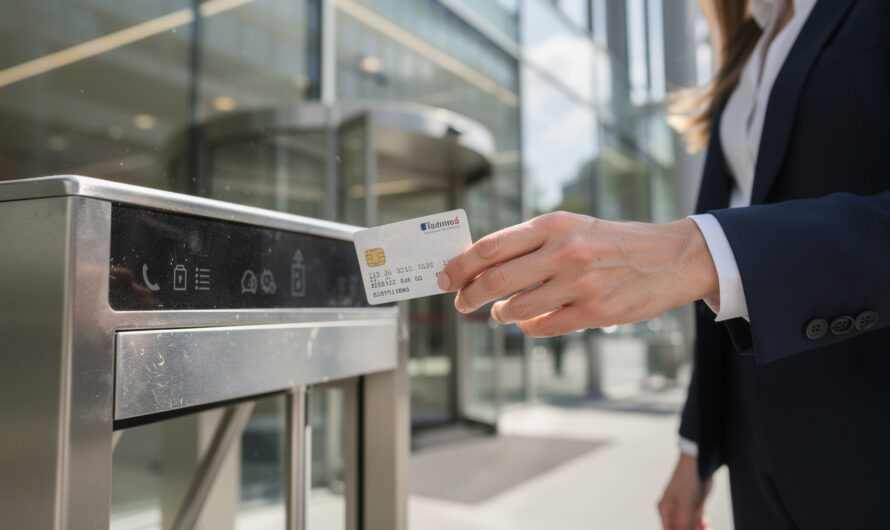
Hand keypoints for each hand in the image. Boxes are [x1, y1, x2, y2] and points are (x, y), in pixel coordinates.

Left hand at [436, 211, 717, 336]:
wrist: (671, 257)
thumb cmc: (613, 241)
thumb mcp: (572, 227)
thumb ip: (530, 243)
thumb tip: (482, 264)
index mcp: (553, 225)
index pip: (491, 246)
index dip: (461, 265)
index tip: (445, 277)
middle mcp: (564, 251)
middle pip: (495, 279)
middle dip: (469, 295)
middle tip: (461, 303)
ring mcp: (580, 283)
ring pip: (517, 308)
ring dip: (501, 314)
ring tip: (501, 312)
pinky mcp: (595, 312)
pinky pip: (543, 327)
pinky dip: (528, 327)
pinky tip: (529, 321)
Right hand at [658, 453, 711, 529]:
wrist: (700, 463)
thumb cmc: (687, 478)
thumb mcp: (687, 506)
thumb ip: (686, 525)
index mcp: (665, 510)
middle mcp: (674, 510)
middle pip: (681, 529)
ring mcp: (685, 508)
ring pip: (691, 526)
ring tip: (706, 528)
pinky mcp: (696, 505)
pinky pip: (699, 521)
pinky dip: (704, 526)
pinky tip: (707, 526)